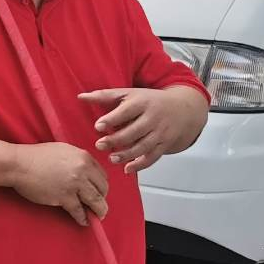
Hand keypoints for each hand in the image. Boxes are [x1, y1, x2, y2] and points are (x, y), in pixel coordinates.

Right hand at [9, 141, 110, 226]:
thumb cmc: (36, 156)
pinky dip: (83, 218)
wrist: (18, 164)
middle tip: (98, 206)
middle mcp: (83, 170)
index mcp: (84, 157)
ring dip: (99, 211)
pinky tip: (83, 221)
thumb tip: (86, 174)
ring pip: (96, 202)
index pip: (102, 176)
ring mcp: (74, 184)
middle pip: (103, 189)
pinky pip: (79, 211)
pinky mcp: (64, 197)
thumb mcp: (63, 150)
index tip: (96, 192)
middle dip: (101, 199)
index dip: (100, 186)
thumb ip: (78, 160)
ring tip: (97, 217)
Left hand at [81, 86, 207, 172]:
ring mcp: (160, 132)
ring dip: (127, 154)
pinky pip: (154, 157)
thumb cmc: (149, 100)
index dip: (112, 119)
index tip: (98, 126)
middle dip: (117, 139)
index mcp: (142, 103)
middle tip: (100, 145)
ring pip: (144, 146)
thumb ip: (104, 96)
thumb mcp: (128, 93)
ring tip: (112, 158)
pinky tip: (127, 169)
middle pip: (135, 131)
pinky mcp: (165, 144)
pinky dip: (141, 165)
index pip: (126, 111)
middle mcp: (153, 118)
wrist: (183, 108)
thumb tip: (81, 96)